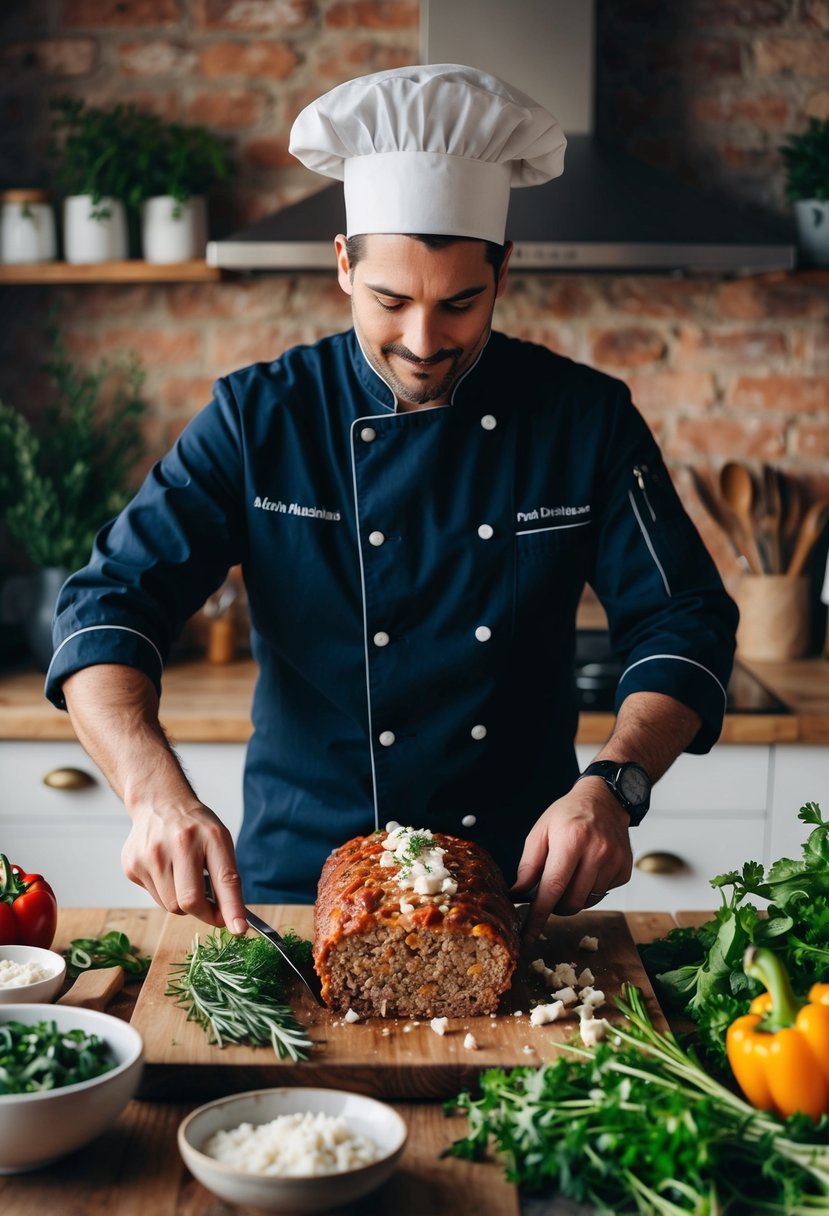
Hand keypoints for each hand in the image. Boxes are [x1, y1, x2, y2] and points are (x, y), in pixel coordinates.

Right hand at [121, 798, 247, 934]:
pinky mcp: (132, 865)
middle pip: (190, 902)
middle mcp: (180, 844)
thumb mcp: (219, 841)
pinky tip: (165, 870)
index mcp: (210, 837)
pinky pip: (154, 898)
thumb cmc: (195, 827)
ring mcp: (151, 855)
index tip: (239, 929)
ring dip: (182, 902)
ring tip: (183, 876)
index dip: (231, 908)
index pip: (224, 879)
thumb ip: (227, 878)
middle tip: (212, 911)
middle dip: (204, 913)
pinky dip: (165, 893)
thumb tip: (232, 921)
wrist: (159, 802)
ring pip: (170, 905)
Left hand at [511, 780, 632, 939]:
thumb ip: (528, 866)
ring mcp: (614, 861)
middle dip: (556, 906)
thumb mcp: (540, 832)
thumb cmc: (568, 815)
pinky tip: (588, 869)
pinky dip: (590, 890)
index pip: (552, 887)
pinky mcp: (625, 870)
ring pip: (588, 902)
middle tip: (550, 894)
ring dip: (573, 898)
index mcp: (572, 840)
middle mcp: (597, 851)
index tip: (528, 933)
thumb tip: (517, 895)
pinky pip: (603, 894)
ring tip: (570, 875)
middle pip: (572, 901)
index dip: (538, 914)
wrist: (605, 799)